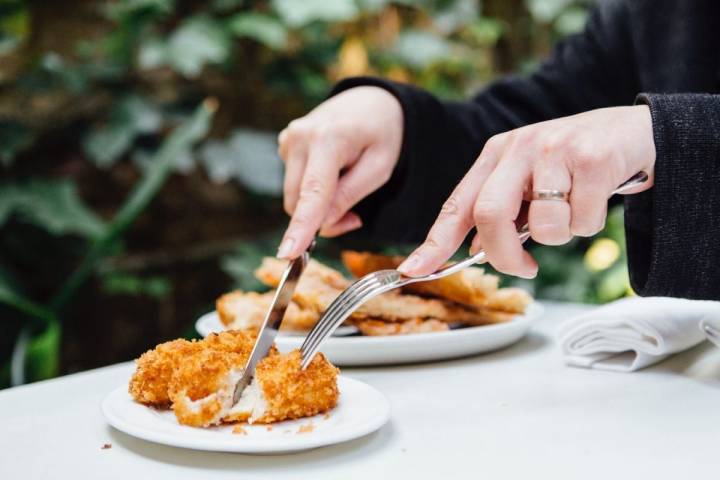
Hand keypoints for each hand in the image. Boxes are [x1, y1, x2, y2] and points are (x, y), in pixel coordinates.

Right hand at [276, 86, 403, 258]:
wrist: (371, 101)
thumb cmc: (382, 134)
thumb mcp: (380, 167)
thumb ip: (350, 195)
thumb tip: (321, 224)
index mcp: (329, 138)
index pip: (312, 192)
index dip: (301, 226)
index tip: (288, 252)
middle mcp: (300, 137)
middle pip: (299, 202)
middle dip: (323, 219)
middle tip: (356, 218)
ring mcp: (288, 140)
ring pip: (294, 197)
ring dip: (318, 207)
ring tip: (348, 187)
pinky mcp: (285, 145)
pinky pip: (294, 185)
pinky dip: (312, 192)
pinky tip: (333, 174)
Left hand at [397, 105, 655, 277]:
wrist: (633, 131)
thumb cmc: (571, 164)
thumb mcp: (527, 180)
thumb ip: (501, 212)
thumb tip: (474, 253)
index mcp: (495, 154)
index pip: (457, 205)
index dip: (434, 242)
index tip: (413, 270)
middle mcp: (518, 147)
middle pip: (490, 214)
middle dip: (504, 255)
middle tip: (525, 267)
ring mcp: (554, 149)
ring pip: (543, 225)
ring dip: (560, 235)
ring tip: (573, 209)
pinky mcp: (592, 158)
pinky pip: (581, 220)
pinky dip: (588, 223)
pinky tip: (596, 197)